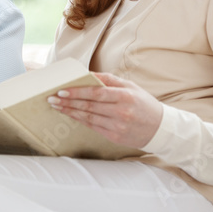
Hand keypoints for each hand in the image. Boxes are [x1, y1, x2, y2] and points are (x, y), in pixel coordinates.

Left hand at [47, 72, 163, 147]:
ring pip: (88, 117)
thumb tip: (86, 74)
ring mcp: (118, 126)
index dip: (77, 92)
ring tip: (56, 106)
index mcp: (125, 96)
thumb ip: (109, 79)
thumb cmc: (143, 103)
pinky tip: (69, 114)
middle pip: (89, 106)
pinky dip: (79, 119)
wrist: (161, 128)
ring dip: (70, 111)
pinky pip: (93, 126)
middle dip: (68, 102)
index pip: (96, 93)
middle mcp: (121, 112)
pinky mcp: (115, 137)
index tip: (62, 91)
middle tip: (52, 98)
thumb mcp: (130, 86)